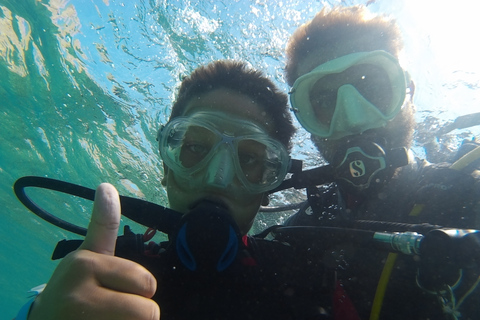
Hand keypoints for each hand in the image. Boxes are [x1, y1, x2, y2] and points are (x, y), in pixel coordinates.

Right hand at [29, 183, 159, 319]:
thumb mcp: (86, 257)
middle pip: (148, 310)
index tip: (121, 289)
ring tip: (107, 319)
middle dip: (138, 311)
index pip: (145, 282)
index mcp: (85, 265)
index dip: (142, 289)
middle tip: (112, 310)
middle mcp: (80, 297)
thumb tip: (106, 185)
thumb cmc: (73, 289)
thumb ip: (103, 226)